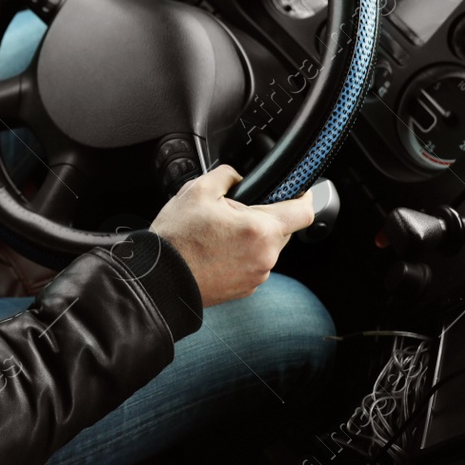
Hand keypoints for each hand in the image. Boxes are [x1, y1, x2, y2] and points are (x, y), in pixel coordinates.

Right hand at [148, 164, 313, 306]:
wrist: (160, 279)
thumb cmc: (176, 240)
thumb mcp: (197, 191)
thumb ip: (227, 175)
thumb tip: (238, 176)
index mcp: (260, 230)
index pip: (303, 211)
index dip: (304, 195)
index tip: (299, 190)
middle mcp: (265, 257)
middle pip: (283, 229)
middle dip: (266, 216)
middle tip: (235, 212)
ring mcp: (256, 277)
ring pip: (267, 248)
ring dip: (252, 237)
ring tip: (219, 234)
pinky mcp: (245, 289)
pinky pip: (253, 265)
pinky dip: (242, 255)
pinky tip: (217, 251)